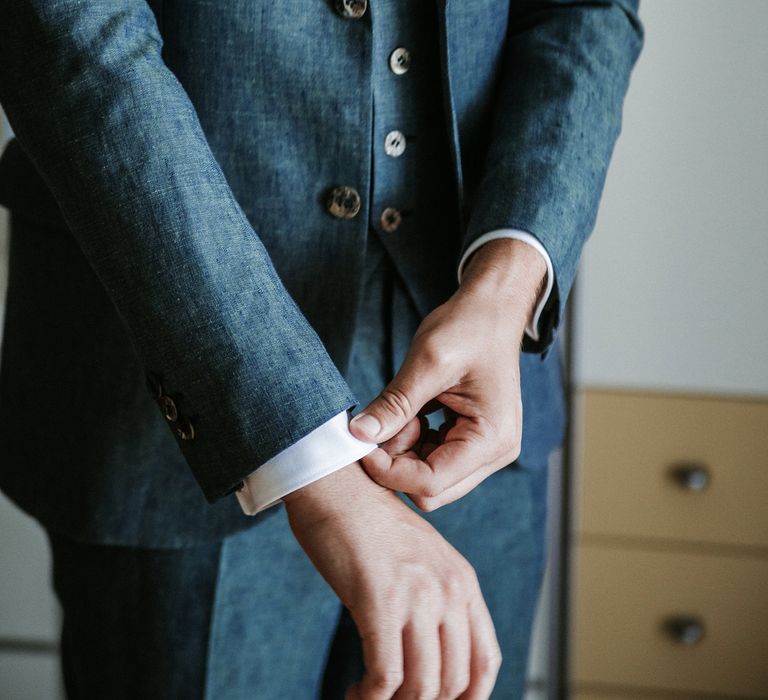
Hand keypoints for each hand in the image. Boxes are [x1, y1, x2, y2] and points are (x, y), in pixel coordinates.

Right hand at [284, 462, 500, 699]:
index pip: (485, 660)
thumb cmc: (368, 524)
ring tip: (370, 697)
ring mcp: (417, 594)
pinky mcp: (380, 599)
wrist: (338, 486)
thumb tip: (426, 652)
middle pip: (452, 681)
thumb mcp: (420, 558)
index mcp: (462, 581)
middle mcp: (448, 589)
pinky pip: (384, 674)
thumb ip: (433, 598)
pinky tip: (356, 691)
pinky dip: (371, 695)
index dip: (470, 698)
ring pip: (420, 685)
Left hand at [348, 239, 545, 510]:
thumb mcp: (428, 362)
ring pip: (428, 478)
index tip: (361, 442)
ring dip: (404, 452)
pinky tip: (414, 413)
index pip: (431, 482)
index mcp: (491, 439)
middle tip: (385, 421)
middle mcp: (495, 453)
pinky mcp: (472, 443)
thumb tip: (357, 435)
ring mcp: (486, 451)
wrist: (492, 310)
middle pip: (431, 490)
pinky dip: (413, 443)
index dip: (388, 470)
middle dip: (398, 462)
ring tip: (404, 411)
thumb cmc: (469, 327)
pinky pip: (433, 461)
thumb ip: (395, 404)